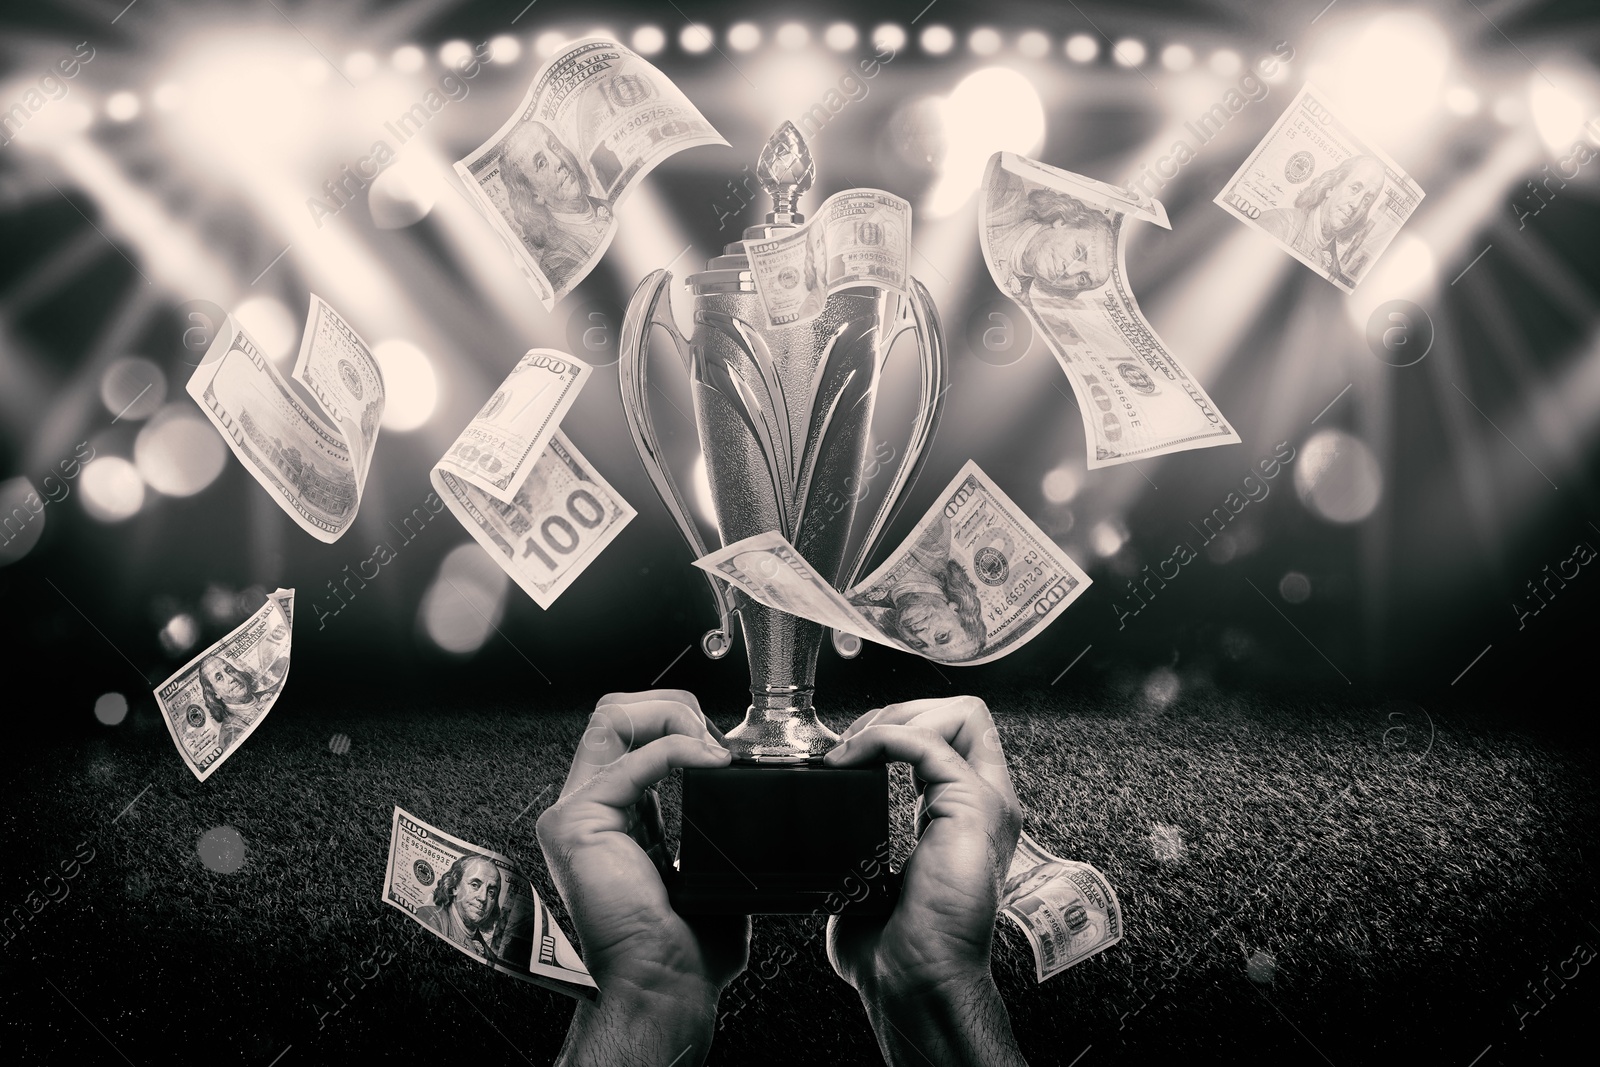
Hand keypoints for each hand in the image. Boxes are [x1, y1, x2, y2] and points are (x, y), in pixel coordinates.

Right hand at [537, 690, 747, 1065]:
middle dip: (674, 708)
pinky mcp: (575, 821)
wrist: (667, 984)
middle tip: (713, 738)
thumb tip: (746, 786)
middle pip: (618, 712)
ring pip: (612, 716)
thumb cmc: (687, 945)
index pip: (634, 731)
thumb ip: (712, 818)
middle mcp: (586, 806)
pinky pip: (627, 758)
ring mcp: (573, 812)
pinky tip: (705, 762)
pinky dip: (674, 749)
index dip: (681, 723)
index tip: (723, 747)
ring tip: (707, 747)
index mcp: (615, 813)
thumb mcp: (705, 862)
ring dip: (671, 717)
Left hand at [823, 696, 1027, 1065]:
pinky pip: (929, 742)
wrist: (914, 981)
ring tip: (854, 749)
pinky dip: (884, 737)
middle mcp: (984, 804)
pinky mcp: (973, 807)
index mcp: (963, 817)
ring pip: (960, 712)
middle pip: (963, 714)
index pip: (951, 737)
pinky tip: (852, 759)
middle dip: (902, 712)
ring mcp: (985, 803)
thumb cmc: (892, 945)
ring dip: (896, 718)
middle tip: (854, 745)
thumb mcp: (872, 875)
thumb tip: (820, 829)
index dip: (901, 729)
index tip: (852, 754)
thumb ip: (865, 841)